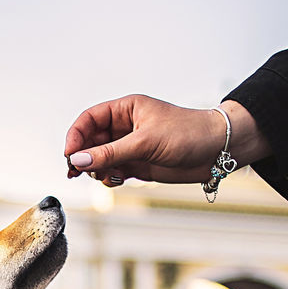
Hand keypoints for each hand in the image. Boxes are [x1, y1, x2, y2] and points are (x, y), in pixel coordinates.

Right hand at [63, 95, 269, 186]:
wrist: (217, 151)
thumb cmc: (188, 134)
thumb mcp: (145, 142)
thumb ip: (110, 153)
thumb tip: (77, 161)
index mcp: (126, 109)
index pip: (89, 119)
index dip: (75, 136)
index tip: (70, 155)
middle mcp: (125, 126)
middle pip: (90, 141)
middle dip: (84, 157)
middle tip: (80, 173)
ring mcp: (130, 146)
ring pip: (99, 159)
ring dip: (97, 170)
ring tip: (108, 176)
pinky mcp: (138, 164)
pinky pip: (112, 171)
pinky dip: (109, 178)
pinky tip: (118, 180)